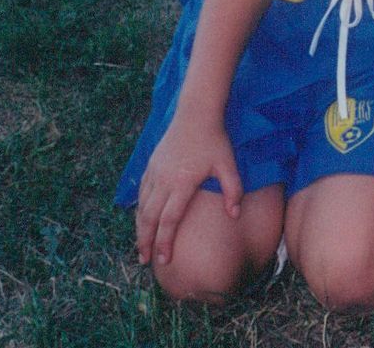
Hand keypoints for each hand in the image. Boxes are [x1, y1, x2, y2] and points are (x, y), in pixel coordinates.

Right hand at [135, 115, 240, 265]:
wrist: (195, 113)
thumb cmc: (215, 140)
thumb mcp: (228, 164)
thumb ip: (232, 190)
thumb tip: (234, 215)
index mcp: (182, 183)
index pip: (169, 220)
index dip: (165, 242)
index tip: (164, 260)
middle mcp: (163, 180)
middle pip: (149, 218)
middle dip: (146, 241)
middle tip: (144, 260)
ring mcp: (154, 172)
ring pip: (142, 206)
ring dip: (140, 227)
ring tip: (141, 245)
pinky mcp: (151, 165)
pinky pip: (141, 192)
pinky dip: (139, 209)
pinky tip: (142, 218)